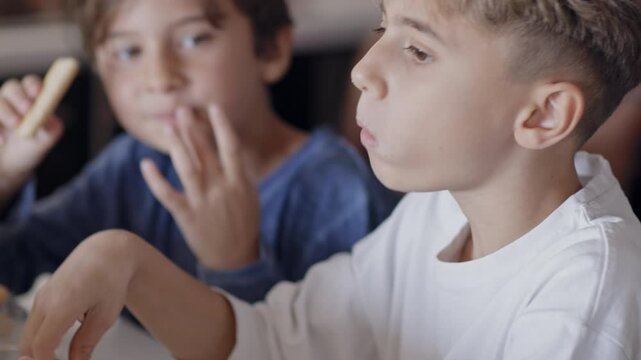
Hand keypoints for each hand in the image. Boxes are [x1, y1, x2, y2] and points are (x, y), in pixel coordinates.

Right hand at [0, 76, 63, 207]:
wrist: (12, 162)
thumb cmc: (33, 144)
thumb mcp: (47, 137)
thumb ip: (49, 125)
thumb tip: (46, 117)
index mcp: (32, 98)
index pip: (32, 83)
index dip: (33, 85)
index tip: (37, 93)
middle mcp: (13, 98)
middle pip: (12, 87)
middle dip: (20, 97)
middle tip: (27, 110)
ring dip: (6, 111)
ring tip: (15, 125)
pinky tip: (2, 141)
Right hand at [19, 230, 138, 359]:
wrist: (108, 252)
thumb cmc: (112, 280)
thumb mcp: (105, 316)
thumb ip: (86, 343)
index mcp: (61, 306)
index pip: (41, 347)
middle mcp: (45, 301)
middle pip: (28, 344)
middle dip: (40, 359)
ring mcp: (42, 297)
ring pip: (29, 333)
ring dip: (42, 347)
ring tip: (65, 353)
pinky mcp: (44, 295)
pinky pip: (36, 322)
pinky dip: (45, 334)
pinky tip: (70, 331)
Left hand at [141, 105, 259, 269]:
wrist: (235, 259)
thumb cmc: (243, 223)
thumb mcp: (249, 195)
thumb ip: (238, 171)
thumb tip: (227, 144)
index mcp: (240, 182)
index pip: (231, 147)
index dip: (222, 126)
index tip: (213, 108)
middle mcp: (222, 189)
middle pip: (205, 152)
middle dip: (193, 129)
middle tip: (182, 110)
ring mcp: (203, 202)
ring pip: (187, 168)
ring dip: (177, 145)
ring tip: (169, 127)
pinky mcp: (186, 216)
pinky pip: (167, 194)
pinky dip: (155, 179)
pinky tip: (146, 164)